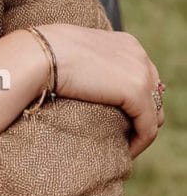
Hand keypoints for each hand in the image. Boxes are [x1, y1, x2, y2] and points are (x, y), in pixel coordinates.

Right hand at [36, 24, 164, 159]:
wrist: (41, 54)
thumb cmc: (45, 53)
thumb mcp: (77, 52)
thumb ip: (92, 63)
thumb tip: (84, 77)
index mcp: (126, 43)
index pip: (143, 77)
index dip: (135, 100)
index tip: (119, 117)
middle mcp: (139, 55)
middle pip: (154, 95)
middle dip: (141, 115)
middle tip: (122, 134)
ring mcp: (141, 73)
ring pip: (155, 114)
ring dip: (141, 131)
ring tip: (123, 145)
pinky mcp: (136, 92)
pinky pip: (148, 128)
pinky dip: (139, 143)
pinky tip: (124, 151)